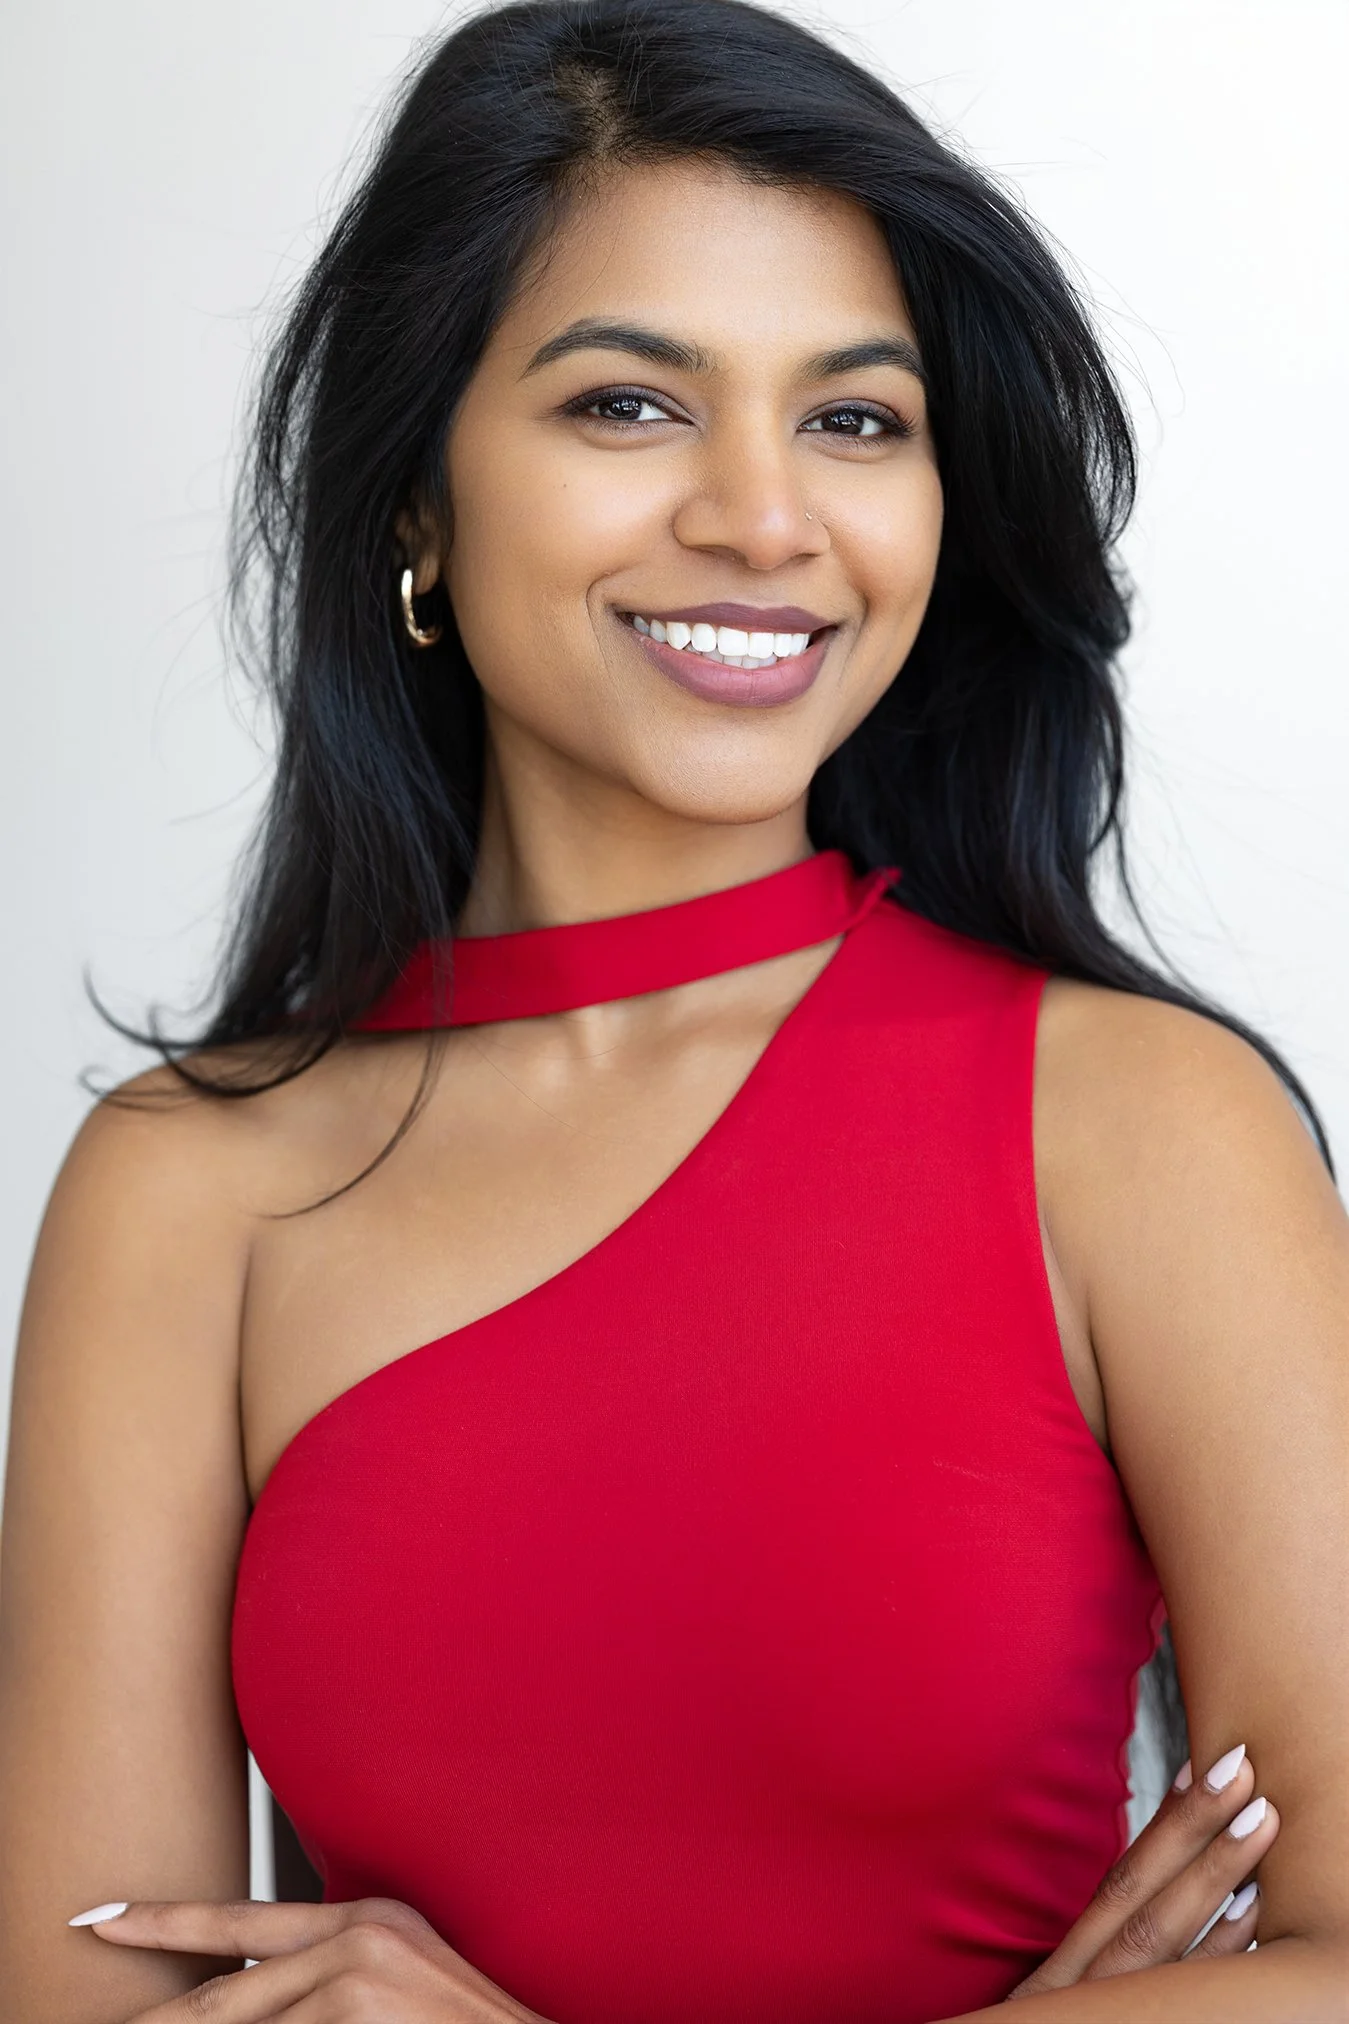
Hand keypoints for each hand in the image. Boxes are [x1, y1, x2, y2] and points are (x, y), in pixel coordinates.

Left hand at [68, 1893, 551, 2022]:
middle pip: (224, 1999)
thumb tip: (243, 2002)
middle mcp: (356, 1937)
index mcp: (365, 1918)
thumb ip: (324, 1982)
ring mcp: (355, 1981)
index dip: (161, 1921)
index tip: (96, 1919)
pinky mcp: (355, 2018)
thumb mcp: (395, 1988)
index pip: (238, 1921)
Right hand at [1006, 1741, 1277, 1998]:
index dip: (1160, 1825)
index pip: (1116, 1884)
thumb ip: (1103, 1962)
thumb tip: (1170, 1887)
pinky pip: (1183, 1989)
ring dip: (1213, 1872)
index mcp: (1063, 1966)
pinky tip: (1252, 1906)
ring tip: (1259, 1819)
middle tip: (1240, 1769)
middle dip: (1190, 1827)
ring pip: (1156, 1934)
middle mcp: (1077, 1981)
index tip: (1199, 1766)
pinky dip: (1218, 1948)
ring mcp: (1105, 2006)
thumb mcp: (1066, 2002)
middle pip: (1133, 1893)